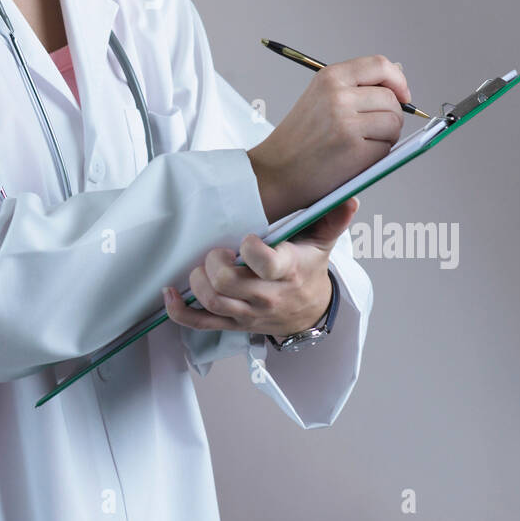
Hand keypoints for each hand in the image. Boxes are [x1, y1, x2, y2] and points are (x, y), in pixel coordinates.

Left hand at [162, 197, 358, 339]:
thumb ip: (333, 218)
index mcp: (288, 271)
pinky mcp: (231, 323)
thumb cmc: (308, 270)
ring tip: (202, 266)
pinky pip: (199, 323)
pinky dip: (178, 311)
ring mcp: (246, 312)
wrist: (309, 312)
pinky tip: (170, 293)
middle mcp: (265, 295)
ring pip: (211, 301)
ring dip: (197, 281)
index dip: (250, 249)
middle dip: (215, 262)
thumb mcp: (323, 243)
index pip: (264, 263)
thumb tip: (349, 198)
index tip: (246, 237)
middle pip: (227, 282)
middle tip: (218, 250)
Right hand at [246, 55, 411, 220]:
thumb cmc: (300, 139)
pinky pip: (386, 148)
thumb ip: (356, 85)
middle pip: (392, 98)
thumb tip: (398, 72)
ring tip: (360, 145)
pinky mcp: (355, 150)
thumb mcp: (321, 97)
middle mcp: (338, 95)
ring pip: (394, 123)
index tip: (402, 96)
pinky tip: (354, 159)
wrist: (274, 172)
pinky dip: (377, 157)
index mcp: (330, 77)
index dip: (398, 80)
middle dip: (391, 116)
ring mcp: (347, 122)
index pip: (380, 65)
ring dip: (386, 137)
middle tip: (370, 131)